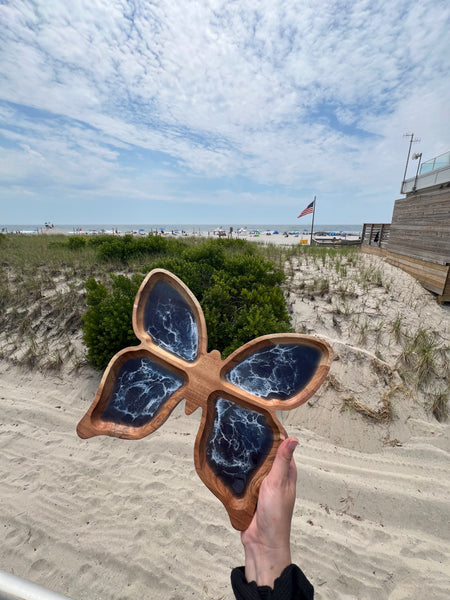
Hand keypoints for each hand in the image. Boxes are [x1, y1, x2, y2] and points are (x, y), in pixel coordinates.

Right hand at [241, 436, 297, 587]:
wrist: (261, 543)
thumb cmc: (275, 515)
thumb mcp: (278, 484)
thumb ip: (282, 461)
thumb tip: (293, 438)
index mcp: (286, 473)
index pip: (280, 447)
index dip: (272, 434)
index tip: (260, 419)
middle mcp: (274, 477)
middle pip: (264, 455)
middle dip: (254, 444)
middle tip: (240, 426)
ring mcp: (260, 486)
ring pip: (251, 466)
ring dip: (244, 458)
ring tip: (231, 440)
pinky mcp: (248, 494)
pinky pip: (241, 478)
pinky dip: (236, 472)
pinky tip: (227, 462)